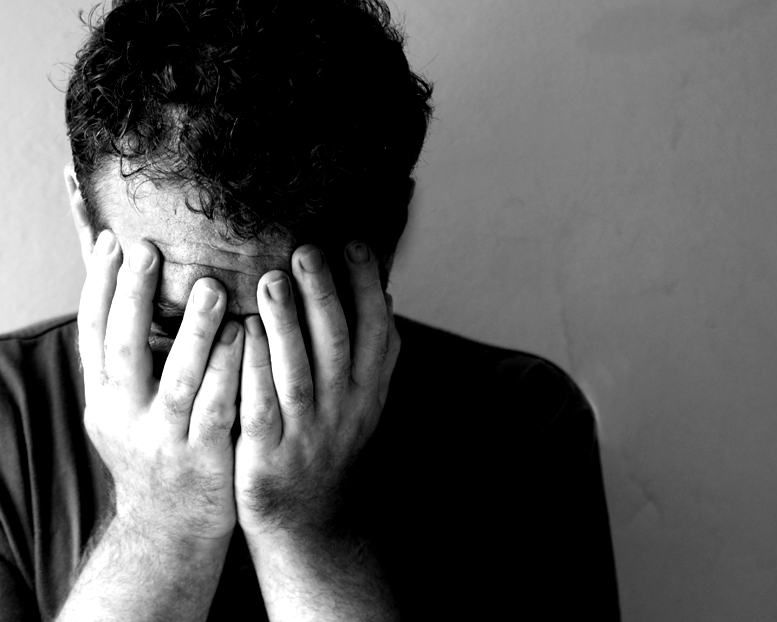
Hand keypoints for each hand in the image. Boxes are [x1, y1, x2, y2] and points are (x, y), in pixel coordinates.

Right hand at [78, 230, 243, 543]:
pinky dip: (229, 370)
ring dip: (193, 330)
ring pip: (177, 378)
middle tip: (148, 248)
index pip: (93, 332)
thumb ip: (130, 361)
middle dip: (133, 296)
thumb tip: (136, 290)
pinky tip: (246, 336)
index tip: (114, 241)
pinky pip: (217, 408)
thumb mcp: (125, 410)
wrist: (169, 528)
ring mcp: (164, 439)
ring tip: (212, 287)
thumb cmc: (155, 451)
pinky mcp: (203, 458)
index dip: (101, 285)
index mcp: (103, 397)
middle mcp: (124, 416)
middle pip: (123, 347)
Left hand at [234, 241, 400, 536]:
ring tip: (270, 279)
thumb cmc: (330, 442)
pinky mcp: (268, 452)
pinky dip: (253, 369)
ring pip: (298, 371)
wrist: (310, 518)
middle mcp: (344, 408)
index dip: (366, 286)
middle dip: (324, 294)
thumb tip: (385, 293)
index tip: (353, 243)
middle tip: (306, 249)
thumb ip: (373, 352)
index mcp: (368, 390)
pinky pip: (261, 406)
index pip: (377, 330)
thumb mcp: (363, 401)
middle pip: (337, 343)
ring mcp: (307, 431)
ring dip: (286, 324)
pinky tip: (240, 334)